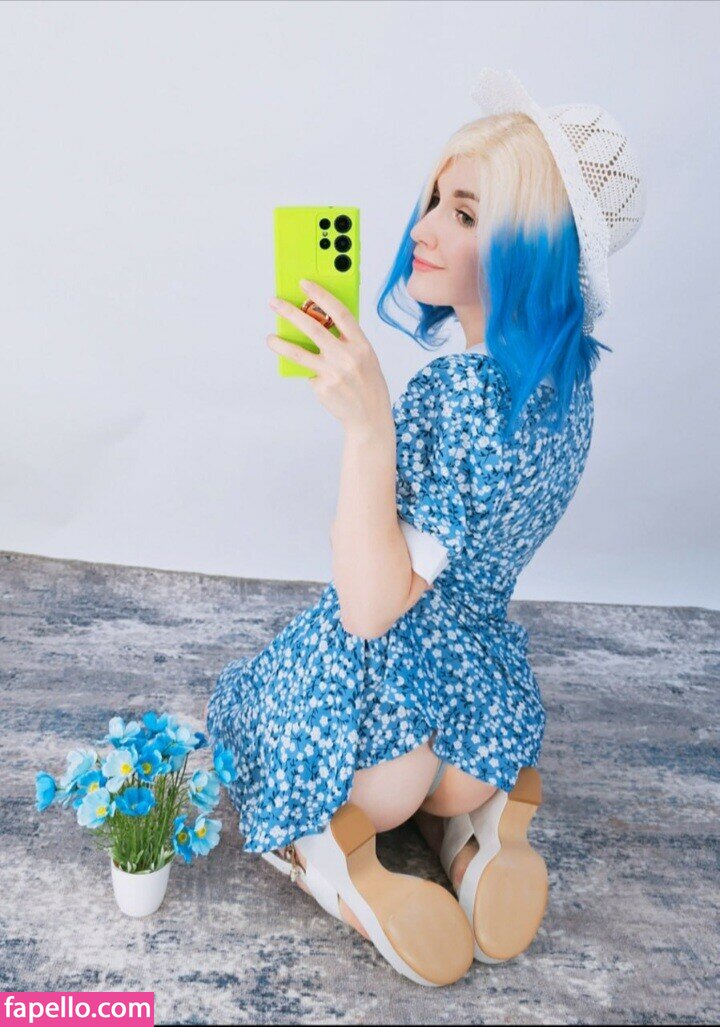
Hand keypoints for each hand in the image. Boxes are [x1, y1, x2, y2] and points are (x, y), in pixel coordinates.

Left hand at [267, 280, 392, 433]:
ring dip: (281, 344)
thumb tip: (318, 323)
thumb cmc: (367, 384)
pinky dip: (310, 373)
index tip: (304, 284)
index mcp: (362, 345)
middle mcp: (347, 357)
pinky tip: (320, 379)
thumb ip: (346, 341)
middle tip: (274, 303)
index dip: (321, 296)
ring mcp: (333, 373)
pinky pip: (309, 374)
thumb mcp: (366, 358)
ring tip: (270, 338)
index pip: (339, 312)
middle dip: (290, 312)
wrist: (369, 417)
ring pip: (299, 353)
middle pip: (313, 328)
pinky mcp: (322, 388)